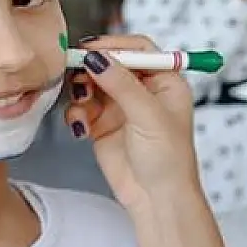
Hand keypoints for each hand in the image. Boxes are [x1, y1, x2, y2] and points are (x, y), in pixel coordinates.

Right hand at [65, 36, 200, 212]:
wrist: (156, 199)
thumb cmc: (169, 161)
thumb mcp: (149, 116)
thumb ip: (122, 84)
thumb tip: (98, 58)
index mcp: (165, 82)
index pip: (139, 49)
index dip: (114, 46)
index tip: (91, 50)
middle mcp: (142, 91)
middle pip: (109, 63)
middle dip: (91, 69)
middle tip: (78, 76)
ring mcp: (121, 107)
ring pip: (91, 84)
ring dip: (81, 92)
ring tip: (82, 106)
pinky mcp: (102, 125)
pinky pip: (81, 109)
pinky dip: (77, 114)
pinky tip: (82, 128)